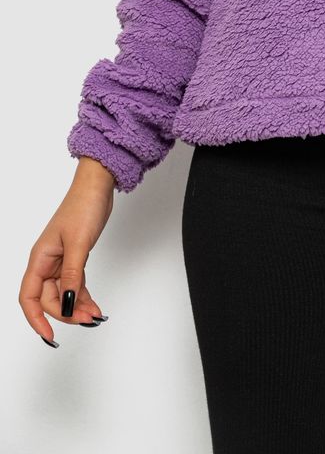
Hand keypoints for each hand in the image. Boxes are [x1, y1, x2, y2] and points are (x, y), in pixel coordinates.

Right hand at [19, 158, 114, 346]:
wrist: (98, 186)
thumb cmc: (83, 207)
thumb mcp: (79, 244)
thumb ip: (72, 276)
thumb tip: (68, 305)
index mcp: (40, 258)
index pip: (28, 297)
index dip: (36, 319)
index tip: (50, 335)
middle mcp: (47, 262)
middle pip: (48, 299)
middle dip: (66, 313)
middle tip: (88, 320)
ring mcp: (60, 260)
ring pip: (64, 293)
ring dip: (77, 307)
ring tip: (95, 316)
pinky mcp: (74, 257)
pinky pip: (74, 284)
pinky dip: (83, 295)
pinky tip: (94, 305)